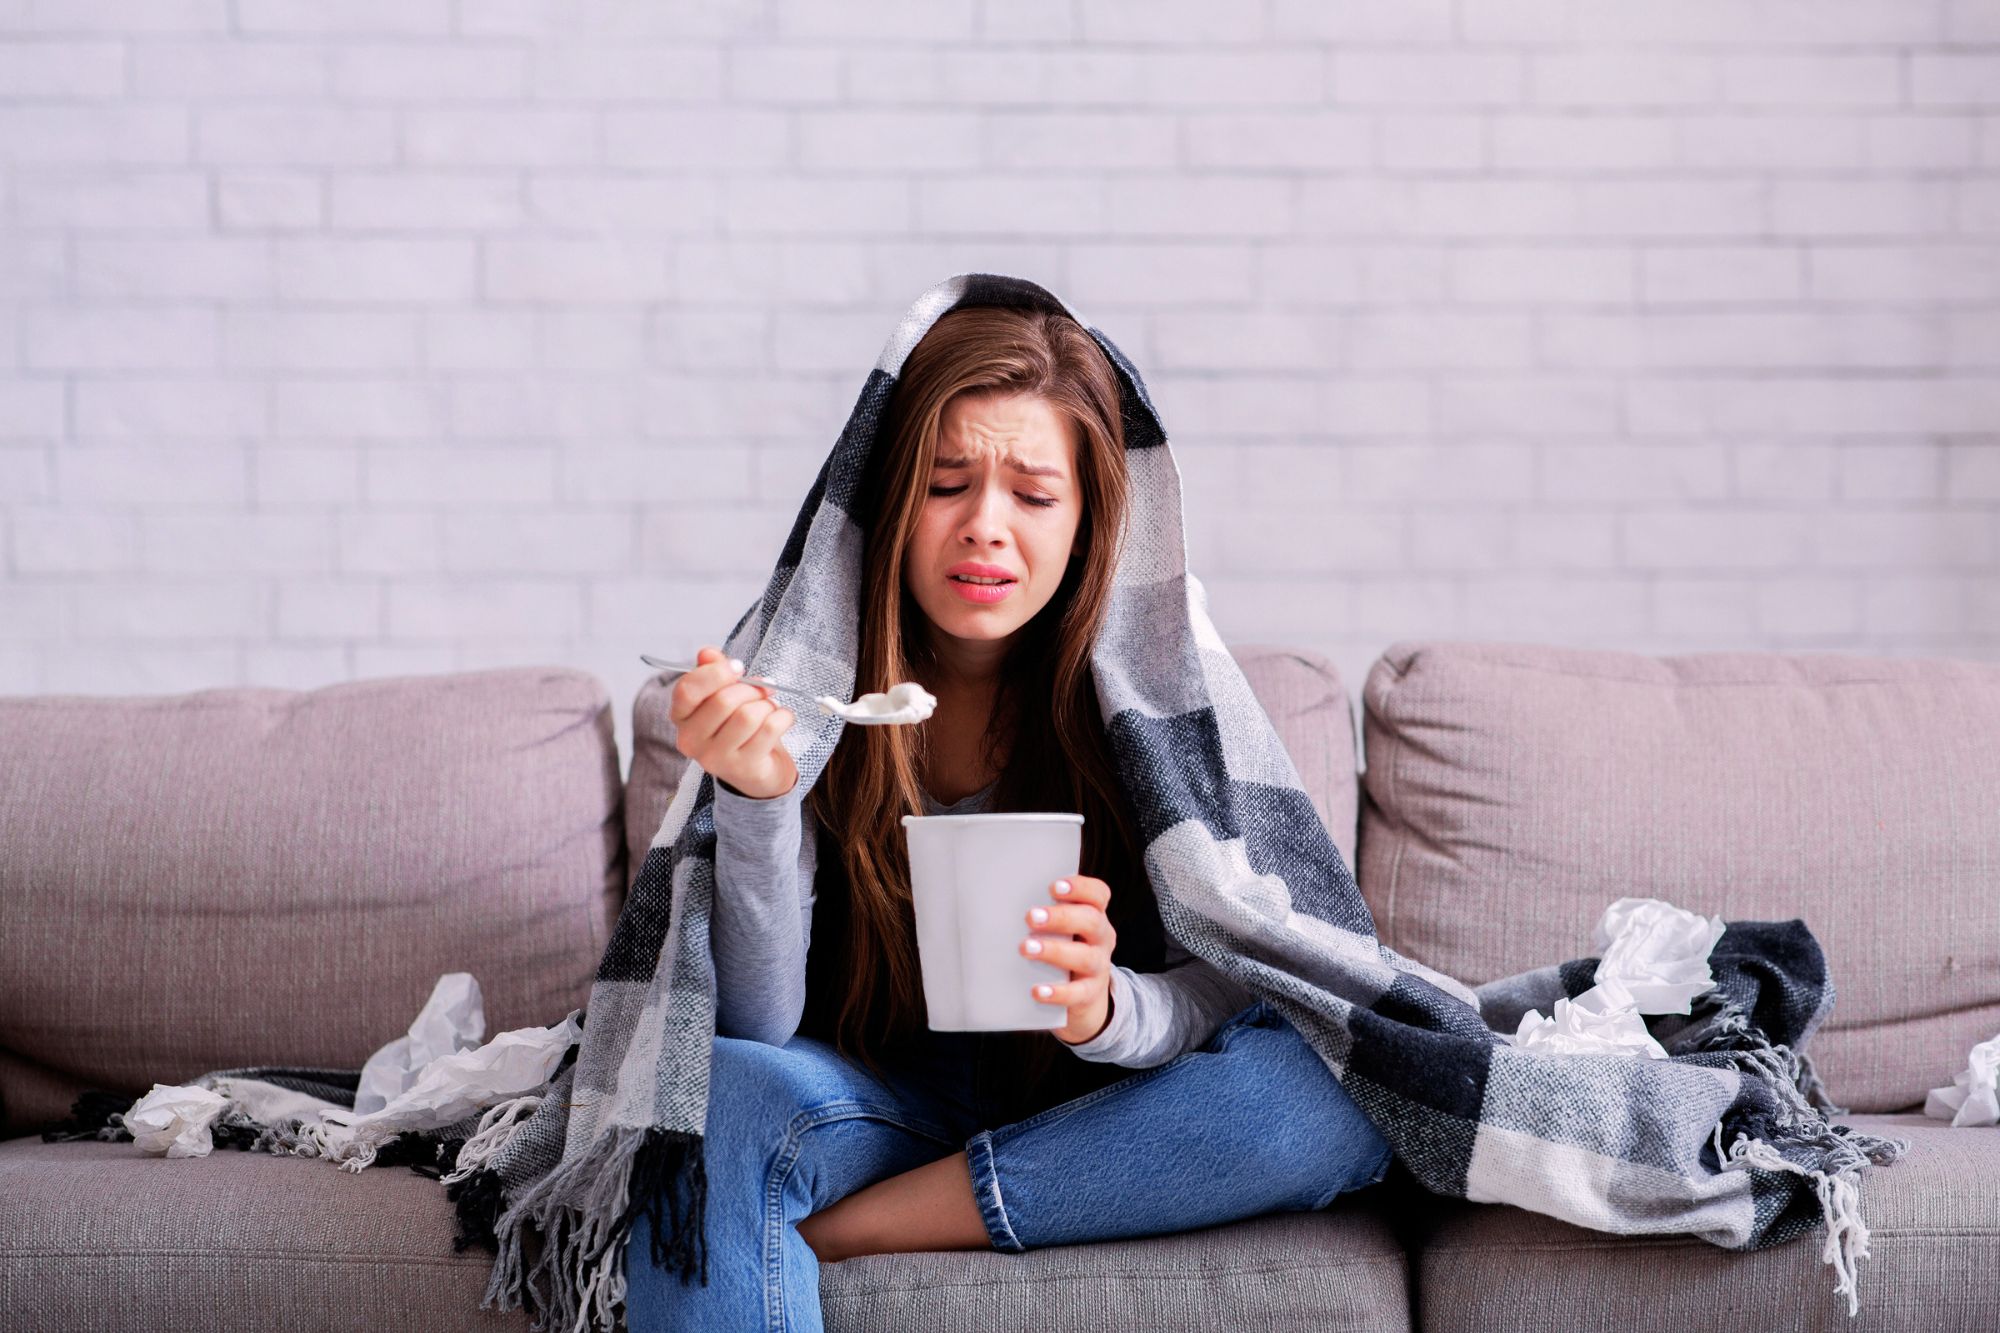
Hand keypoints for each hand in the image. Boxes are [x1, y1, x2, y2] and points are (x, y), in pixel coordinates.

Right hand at [666, 645, 797, 800]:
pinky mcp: (742, 768)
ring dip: (766, 705)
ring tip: (769, 709)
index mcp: (681, 717)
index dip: (716, 673)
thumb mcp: (723, 694)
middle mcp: (690, 741)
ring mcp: (715, 758)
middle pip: (723, 701)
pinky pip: (769, 729)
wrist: (757, 769)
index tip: (738, 667)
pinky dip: (783, 717)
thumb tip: (706, 653)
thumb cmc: (737, 726)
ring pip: (748, 716)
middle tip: (763, 690)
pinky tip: (782, 719)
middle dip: (751, 689)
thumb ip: (713, 672)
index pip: (687, 690)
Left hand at [1022, 874, 1116, 1044]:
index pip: (1098, 894)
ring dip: (1055, 951)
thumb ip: (1041, 916)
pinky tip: (1037, 990)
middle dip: (1061, 917)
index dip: (1080, 888)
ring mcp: (1099, 967)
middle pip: (1091, 921)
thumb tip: (992, 903)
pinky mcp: (1090, 994)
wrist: (1082, 998)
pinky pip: (1077, 993)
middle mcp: (1101, 938)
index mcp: (1094, 915)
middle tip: (1031, 917)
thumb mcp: (1059, 930)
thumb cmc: (1062, 950)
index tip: (1053, 887)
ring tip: (1026, 948)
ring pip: (1085, 957)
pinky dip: (1058, 992)